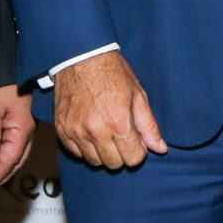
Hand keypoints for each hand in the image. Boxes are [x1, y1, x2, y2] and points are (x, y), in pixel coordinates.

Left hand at [0, 83, 36, 184]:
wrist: (10, 61)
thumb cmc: (4, 79)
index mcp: (22, 130)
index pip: (9, 162)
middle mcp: (27, 129)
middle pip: (16, 161)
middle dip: (3, 175)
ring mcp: (25, 123)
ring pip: (17, 152)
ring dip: (4, 165)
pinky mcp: (21, 117)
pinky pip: (15, 140)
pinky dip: (5, 152)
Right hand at [52, 51, 166, 170]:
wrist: (81, 58)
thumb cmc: (113, 73)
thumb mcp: (138, 95)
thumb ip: (149, 126)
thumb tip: (160, 149)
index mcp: (119, 123)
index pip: (133, 159)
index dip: (138, 151)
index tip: (136, 140)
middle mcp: (96, 131)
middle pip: (114, 164)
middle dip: (122, 153)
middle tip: (121, 135)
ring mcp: (76, 132)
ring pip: (94, 161)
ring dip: (103, 152)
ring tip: (106, 132)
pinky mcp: (62, 130)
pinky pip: (76, 153)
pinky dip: (84, 147)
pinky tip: (90, 131)